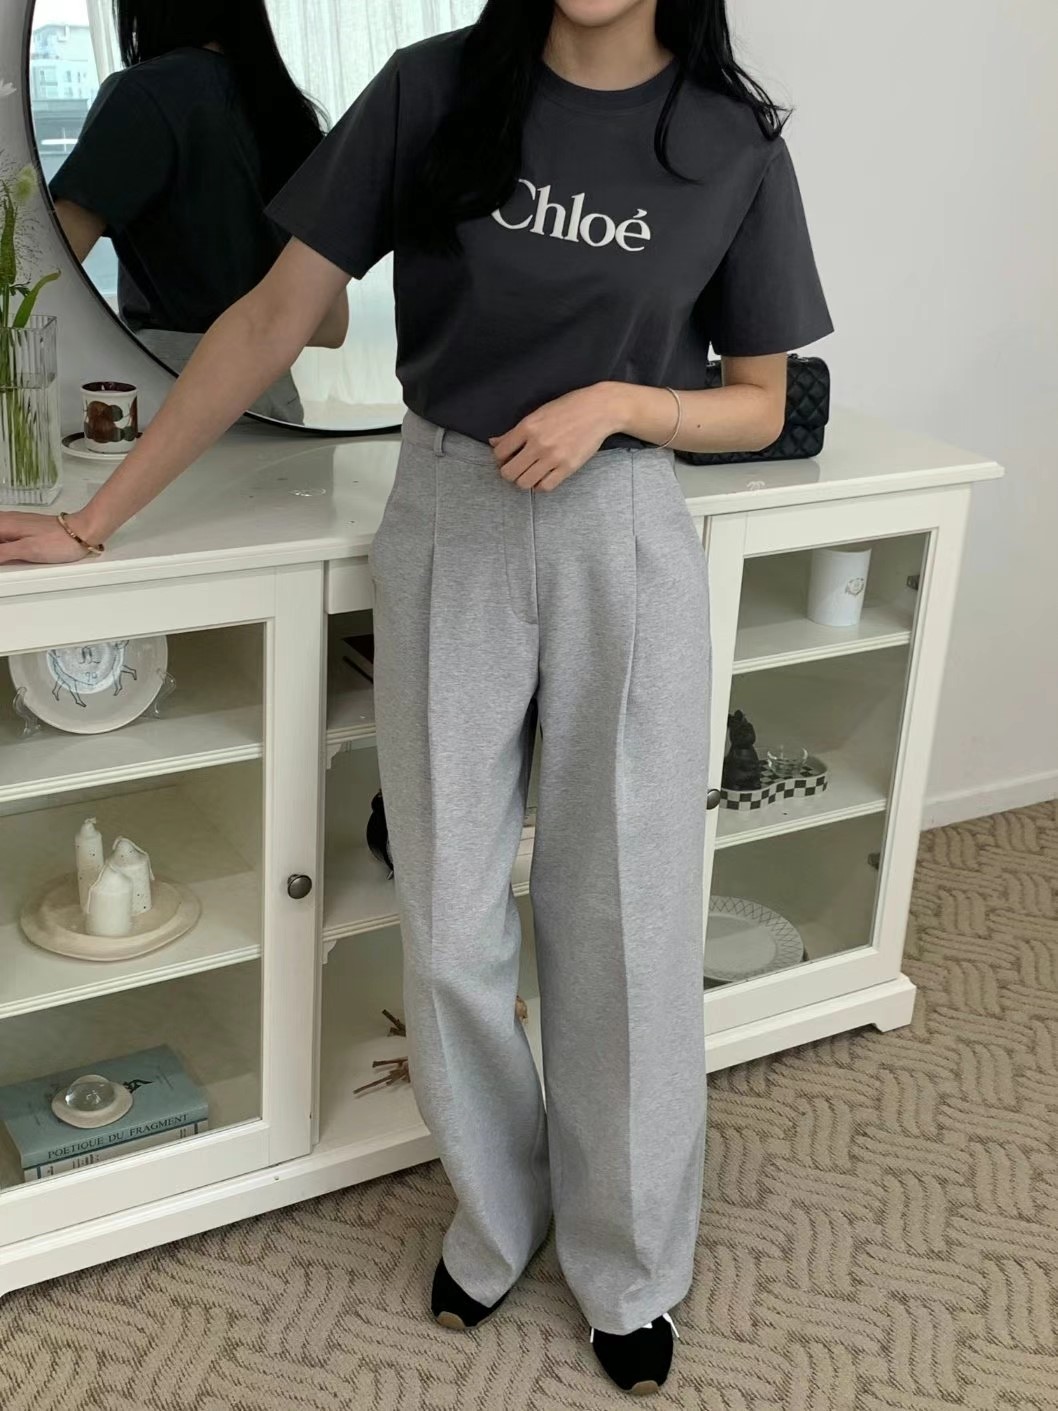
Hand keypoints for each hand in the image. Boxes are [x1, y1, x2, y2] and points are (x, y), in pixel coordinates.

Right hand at [0, 511, 90, 564]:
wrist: (82, 532)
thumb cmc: (58, 541)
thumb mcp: (27, 550)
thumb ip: (3, 553)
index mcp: (5, 524)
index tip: (2, 557)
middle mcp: (9, 519)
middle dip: (0, 549)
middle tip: (5, 558)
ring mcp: (18, 522)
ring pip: (0, 530)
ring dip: (2, 546)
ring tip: (6, 555)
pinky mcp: (27, 526)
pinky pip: (6, 531)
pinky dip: (4, 540)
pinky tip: (9, 550)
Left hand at [488, 383, 624, 489]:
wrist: (599, 409)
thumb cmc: (568, 408)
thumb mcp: (538, 413)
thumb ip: (515, 431)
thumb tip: (494, 443)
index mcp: (528, 427)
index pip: (500, 453)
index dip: (500, 458)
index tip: (507, 457)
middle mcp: (538, 444)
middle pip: (509, 472)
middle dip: (509, 472)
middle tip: (517, 467)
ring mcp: (553, 458)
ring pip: (524, 483)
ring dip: (524, 480)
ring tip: (530, 473)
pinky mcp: (568, 467)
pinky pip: (545, 487)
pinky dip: (541, 485)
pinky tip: (543, 476)